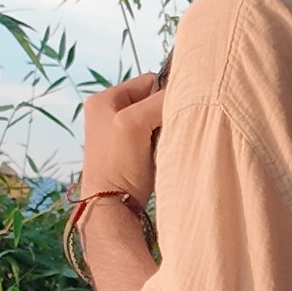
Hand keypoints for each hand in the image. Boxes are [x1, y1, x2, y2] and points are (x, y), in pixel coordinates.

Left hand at [80, 70, 164, 201]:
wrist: (111, 210)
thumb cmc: (117, 166)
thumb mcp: (135, 123)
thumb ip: (160, 101)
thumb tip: (188, 91)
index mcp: (103, 100)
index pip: (149, 81)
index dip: (165, 94)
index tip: (172, 112)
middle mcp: (108, 114)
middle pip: (153, 101)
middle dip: (165, 115)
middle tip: (167, 131)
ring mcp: (118, 135)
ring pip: (156, 121)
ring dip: (164, 132)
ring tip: (162, 147)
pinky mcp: (129, 154)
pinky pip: (154, 140)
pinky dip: (162, 146)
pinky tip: (160, 157)